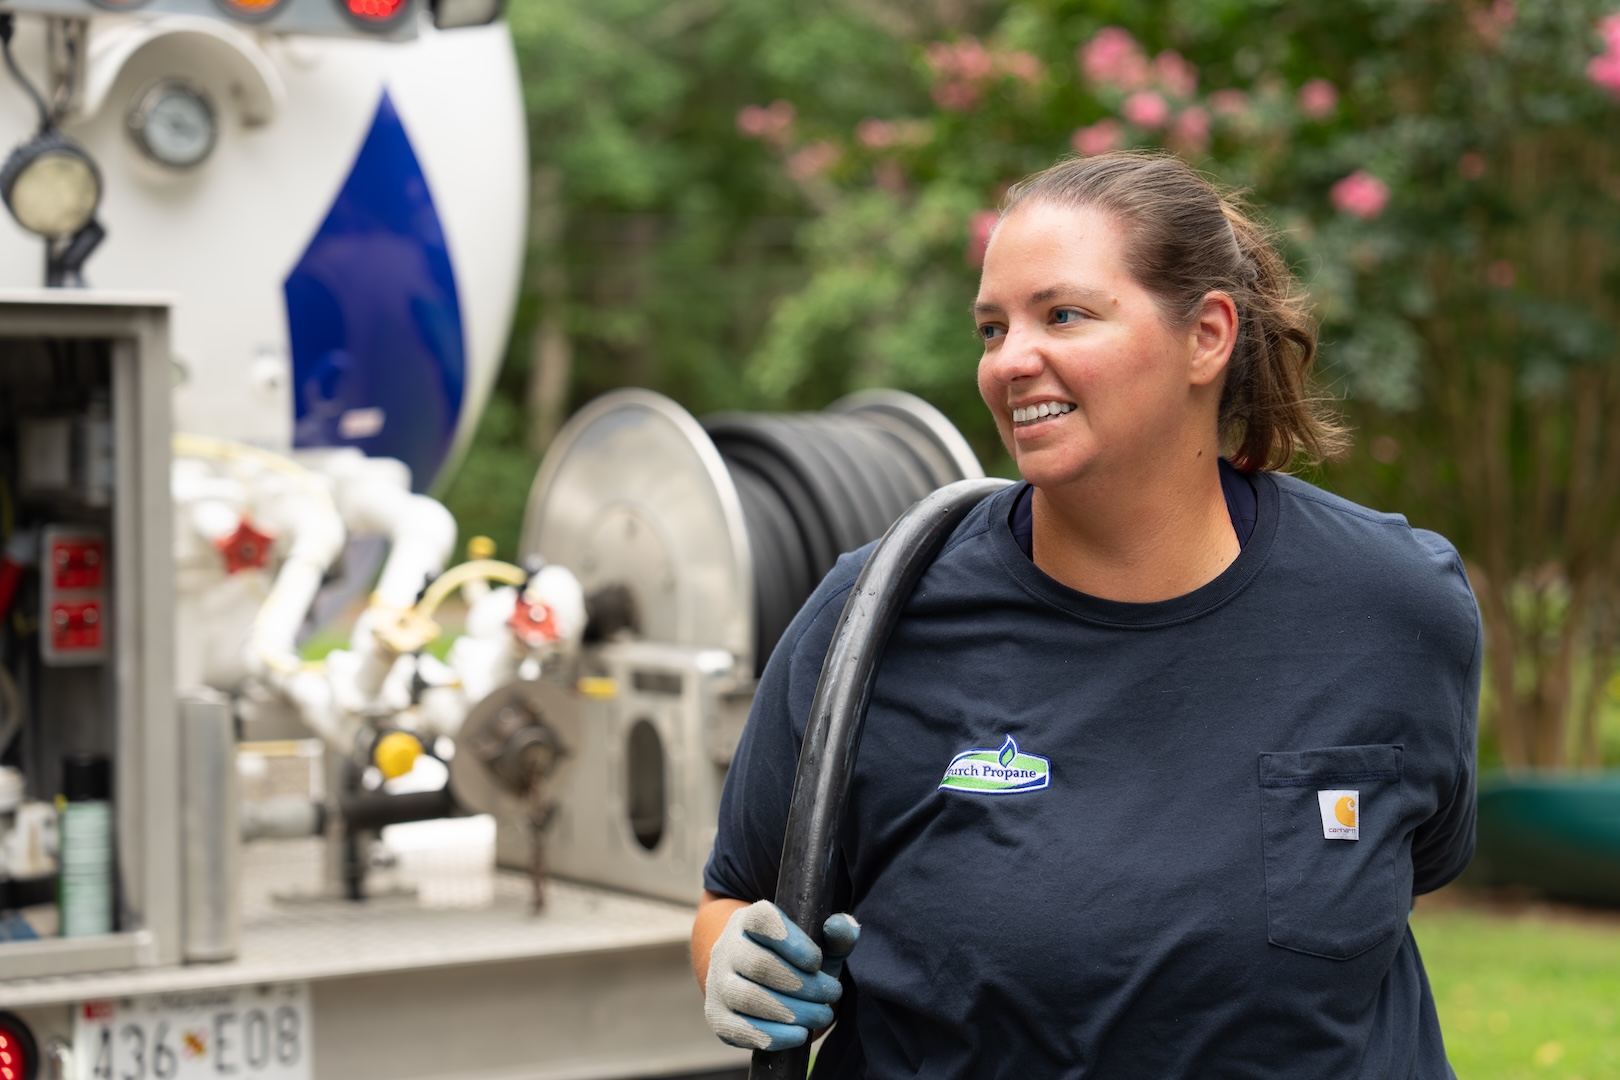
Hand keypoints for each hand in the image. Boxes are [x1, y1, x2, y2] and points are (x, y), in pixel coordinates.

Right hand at [703, 900, 860, 1050]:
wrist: (758, 983)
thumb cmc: (794, 959)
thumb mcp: (816, 943)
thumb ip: (835, 935)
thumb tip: (844, 929)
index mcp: (749, 920)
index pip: (763, 921)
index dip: (792, 941)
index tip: (817, 961)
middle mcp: (727, 948)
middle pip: (759, 965)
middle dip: (802, 984)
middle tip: (831, 993)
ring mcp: (717, 983)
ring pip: (748, 998)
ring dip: (792, 1012)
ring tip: (822, 1015)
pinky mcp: (717, 1016)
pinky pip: (740, 1029)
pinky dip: (773, 1035)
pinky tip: (800, 1034)